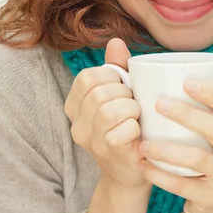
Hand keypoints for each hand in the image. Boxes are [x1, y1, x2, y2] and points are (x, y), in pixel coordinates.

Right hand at [64, 38, 149, 190]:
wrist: (131, 171)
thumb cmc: (128, 125)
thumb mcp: (121, 93)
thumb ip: (117, 67)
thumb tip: (116, 41)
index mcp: (75, 104)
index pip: (87, 77)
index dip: (110, 76)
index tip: (122, 86)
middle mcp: (76, 123)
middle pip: (99, 92)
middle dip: (124, 92)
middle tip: (133, 103)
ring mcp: (89, 140)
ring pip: (108, 110)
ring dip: (131, 108)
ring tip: (136, 116)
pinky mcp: (106, 153)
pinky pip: (120, 131)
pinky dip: (134, 127)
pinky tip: (137, 133)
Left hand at [137, 80, 212, 212]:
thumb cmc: (210, 151)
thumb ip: (202, 107)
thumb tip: (164, 74)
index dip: (211, 92)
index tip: (186, 81)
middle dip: (186, 114)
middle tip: (159, 104)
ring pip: (198, 158)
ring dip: (167, 149)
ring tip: (144, 143)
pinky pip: (184, 185)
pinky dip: (160, 175)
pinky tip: (143, 166)